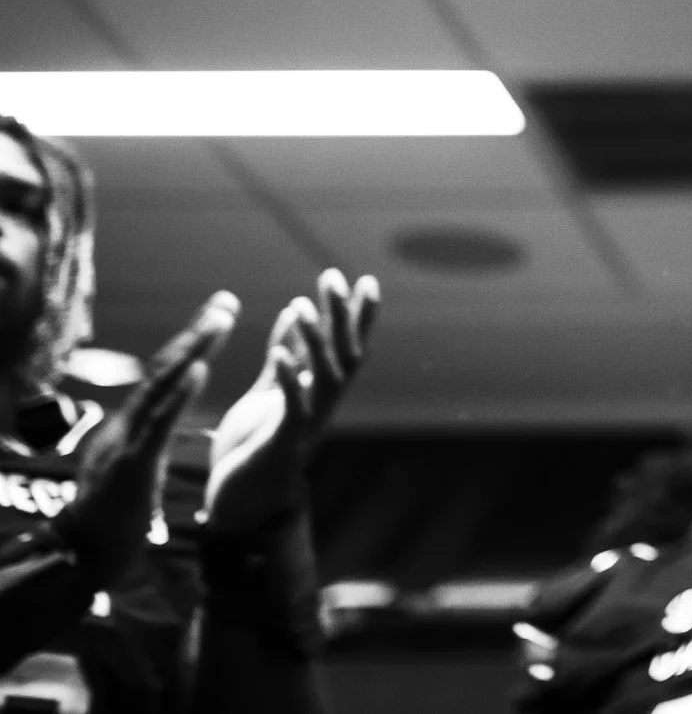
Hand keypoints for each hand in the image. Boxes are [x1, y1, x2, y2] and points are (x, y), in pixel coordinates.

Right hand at [57, 294, 236, 582]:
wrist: (86, 557)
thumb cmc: (113, 516)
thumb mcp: (134, 468)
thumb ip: (145, 442)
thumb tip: (156, 421)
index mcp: (130, 426)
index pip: (164, 377)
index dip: (191, 344)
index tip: (219, 313)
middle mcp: (126, 425)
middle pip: (163, 370)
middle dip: (197, 334)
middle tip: (227, 301)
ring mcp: (126, 441)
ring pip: (161, 387)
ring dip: (192, 351)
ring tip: (220, 320)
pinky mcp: (131, 463)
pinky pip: (158, 423)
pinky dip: (179, 394)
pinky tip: (199, 369)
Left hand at [204, 270, 379, 534]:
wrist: (239, 503)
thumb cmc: (255, 446)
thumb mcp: (269, 392)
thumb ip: (285, 355)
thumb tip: (295, 311)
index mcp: (320, 394)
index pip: (347, 346)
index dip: (357, 315)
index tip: (364, 280)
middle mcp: (323, 406)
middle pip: (343, 354)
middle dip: (340, 316)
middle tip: (334, 277)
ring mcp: (307, 424)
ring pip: (324, 377)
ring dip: (314, 341)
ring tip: (301, 306)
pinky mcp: (283, 442)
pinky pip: (293, 407)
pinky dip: (290, 379)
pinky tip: (282, 354)